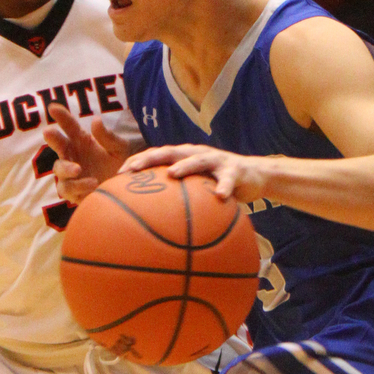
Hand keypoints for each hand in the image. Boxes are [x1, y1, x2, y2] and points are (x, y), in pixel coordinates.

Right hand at [44, 104, 131, 202]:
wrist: (119, 189)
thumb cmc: (115, 165)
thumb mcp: (119, 149)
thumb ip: (109, 137)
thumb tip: (96, 120)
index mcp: (80, 140)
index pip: (68, 125)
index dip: (61, 116)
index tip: (53, 107)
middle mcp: (71, 154)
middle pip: (57, 144)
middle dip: (52, 138)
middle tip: (48, 132)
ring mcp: (69, 173)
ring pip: (59, 168)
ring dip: (66, 168)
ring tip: (78, 168)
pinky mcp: (71, 191)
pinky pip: (67, 188)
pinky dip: (78, 185)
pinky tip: (91, 183)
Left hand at [120, 144, 267, 202]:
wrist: (254, 175)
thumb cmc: (216, 184)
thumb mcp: (195, 188)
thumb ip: (175, 197)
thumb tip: (148, 221)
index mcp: (183, 157)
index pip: (155, 156)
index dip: (137, 162)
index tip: (118, 174)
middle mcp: (196, 154)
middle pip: (169, 152)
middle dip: (150, 159)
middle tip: (134, 169)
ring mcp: (216, 160)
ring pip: (198, 160)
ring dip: (185, 165)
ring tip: (172, 174)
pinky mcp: (235, 170)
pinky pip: (229, 180)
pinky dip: (224, 187)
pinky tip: (221, 197)